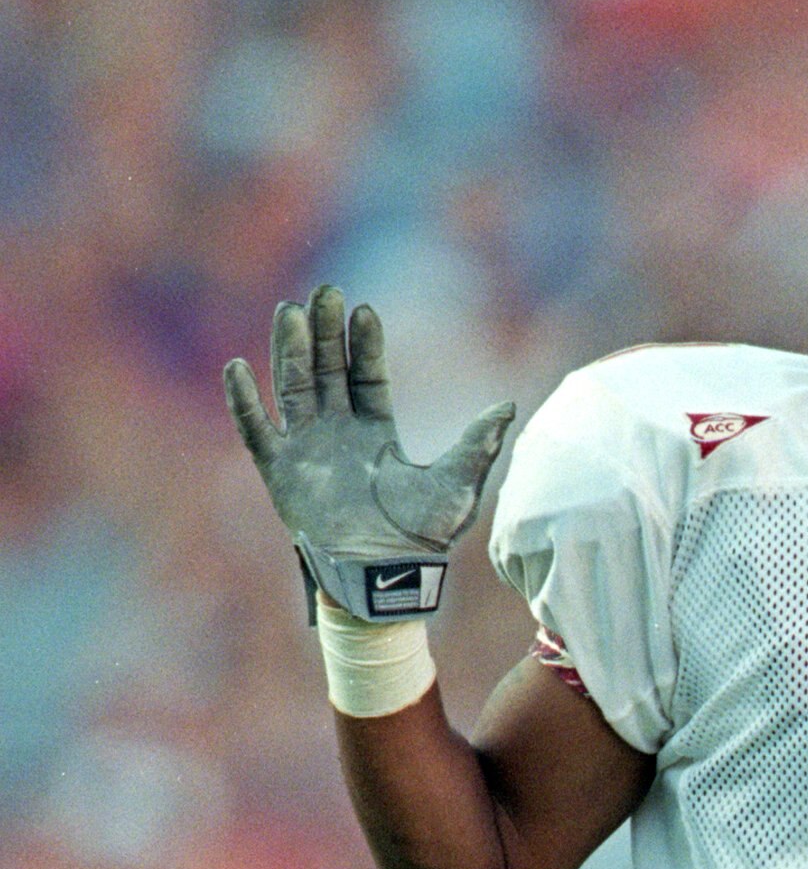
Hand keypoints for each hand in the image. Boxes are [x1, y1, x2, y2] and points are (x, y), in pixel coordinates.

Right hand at [224, 285, 513, 622]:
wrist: (384, 576)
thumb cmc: (423, 539)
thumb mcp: (458, 484)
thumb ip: (478, 443)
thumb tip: (509, 406)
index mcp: (375, 434)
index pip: (366, 376)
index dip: (364, 344)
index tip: (364, 311)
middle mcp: (338, 435)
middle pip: (327, 371)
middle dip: (326, 332)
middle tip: (325, 292)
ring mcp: (306, 451)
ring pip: (293, 388)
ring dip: (291, 351)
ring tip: (291, 313)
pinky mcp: (280, 475)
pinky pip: (257, 431)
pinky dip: (245, 402)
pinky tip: (238, 368)